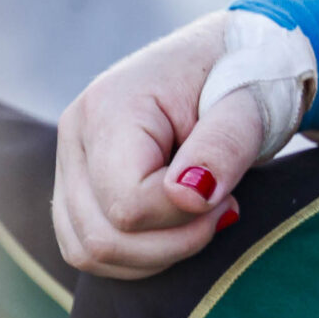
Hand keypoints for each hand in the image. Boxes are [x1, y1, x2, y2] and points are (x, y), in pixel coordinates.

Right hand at [53, 12, 264, 278]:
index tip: (229, 195)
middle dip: (175, 243)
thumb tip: (189, 196)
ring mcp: (69, 162)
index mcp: (110, 106)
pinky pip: (87, 249)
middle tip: (222, 209)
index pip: (129, 203)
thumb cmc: (243, 78)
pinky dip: (138, 256)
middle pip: (102, 237)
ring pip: (88, 252)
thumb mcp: (249, 104)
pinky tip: (178, 227)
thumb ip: (224, 146)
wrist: (229, 60)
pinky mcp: (76, 187)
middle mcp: (75, 134)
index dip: (184, 216)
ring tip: (202, 216)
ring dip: (157, 255)